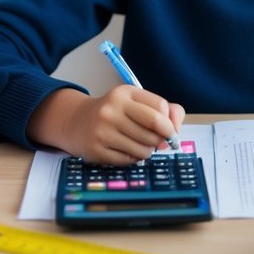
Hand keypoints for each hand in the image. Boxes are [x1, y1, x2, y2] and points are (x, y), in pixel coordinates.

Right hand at [30, 86, 183, 164]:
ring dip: (148, 151)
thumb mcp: (137, 103)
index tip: (169, 130)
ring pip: (144, 149)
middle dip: (162, 139)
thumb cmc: (116, 113)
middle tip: (158, 142)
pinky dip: (134, 158)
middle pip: (154, 129)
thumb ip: (166, 110)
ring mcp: (102, 130)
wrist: (78, 122)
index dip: (169, 122)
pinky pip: (129, 160)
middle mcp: (112, 109)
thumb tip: (176, 129)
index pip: (160, 107)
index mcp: (125, 93)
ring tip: (140, 145)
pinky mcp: (97, 150)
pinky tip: (127, 150)